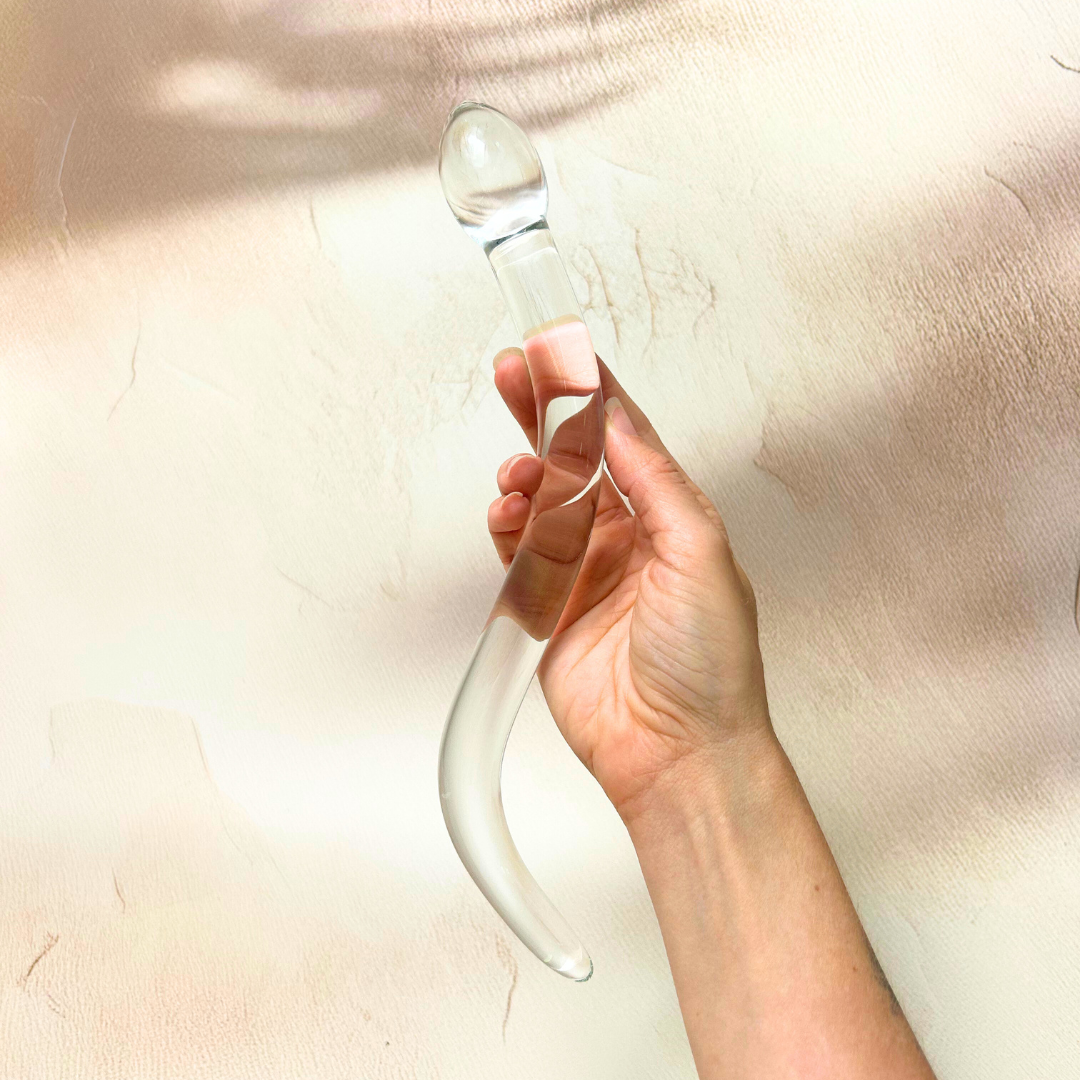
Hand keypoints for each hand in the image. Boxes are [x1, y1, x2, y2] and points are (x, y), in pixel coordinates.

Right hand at [488, 349, 775, 822]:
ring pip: (539, 502)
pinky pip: (516, 554)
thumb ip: (654, 481)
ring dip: (524, 478)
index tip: (565, 351)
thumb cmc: (710, 662)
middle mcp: (626, 538)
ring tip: (519, 475)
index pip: (625, 438)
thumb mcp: (699, 550)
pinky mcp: (546, 608)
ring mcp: (583, 571)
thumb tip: (618, 421)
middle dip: (544, 414)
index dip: (593, 393)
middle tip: (516, 370)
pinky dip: (506, 529)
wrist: (676, 750)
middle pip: (574, 459)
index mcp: (671, 517)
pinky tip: (507, 517)